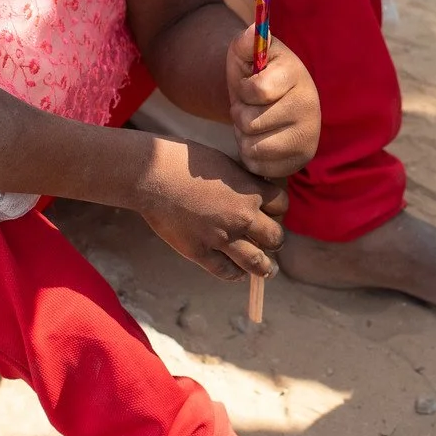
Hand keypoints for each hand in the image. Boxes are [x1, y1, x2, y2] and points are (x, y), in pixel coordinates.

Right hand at [134, 137, 287, 280]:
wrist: (153, 175)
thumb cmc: (185, 160)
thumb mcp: (224, 163)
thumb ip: (242, 181)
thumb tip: (253, 190)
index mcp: (251, 191)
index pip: (283, 205)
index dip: (279, 209)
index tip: (273, 212)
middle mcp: (242, 217)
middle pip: (276, 237)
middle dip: (274, 239)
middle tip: (270, 241)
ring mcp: (222, 238)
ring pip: (256, 262)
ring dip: (265, 267)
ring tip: (268, 271)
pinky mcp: (200, 252)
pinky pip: (226, 270)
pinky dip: (235, 274)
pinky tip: (237, 273)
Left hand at [227, 26, 320, 178]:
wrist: (274, 101)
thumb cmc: (257, 76)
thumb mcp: (247, 54)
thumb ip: (246, 41)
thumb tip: (252, 30)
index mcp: (297, 74)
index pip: (258, 90)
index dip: (244, 90)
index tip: (250, 86)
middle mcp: (310, 106)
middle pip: (251, 122)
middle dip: (240, 115)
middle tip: (251, 107)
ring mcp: (308, 136)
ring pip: (253, 148)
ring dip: (244, 137)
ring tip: (255, 124)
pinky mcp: (301, 160)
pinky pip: (259, 167)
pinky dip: (251, 156)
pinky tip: (261, 140)